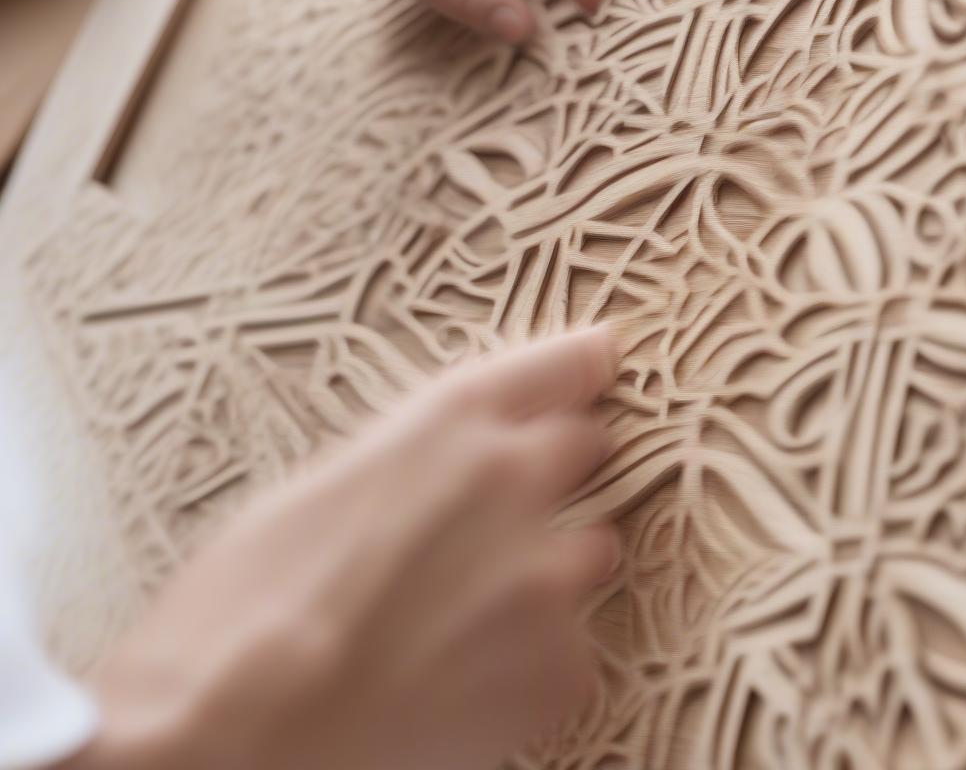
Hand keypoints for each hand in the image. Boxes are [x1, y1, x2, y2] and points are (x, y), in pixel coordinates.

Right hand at [63, 326, 619, 769]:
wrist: (237, 733)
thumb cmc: (244, 605)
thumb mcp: (320, 488)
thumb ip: (410, 463)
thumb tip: (442, 472)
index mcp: (450, 425)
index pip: (559, 367)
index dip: (583, 363)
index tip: (602, 358)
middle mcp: (516, 485)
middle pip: (589, 448)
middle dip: (560, 467)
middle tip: (514, 505)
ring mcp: (547, 579)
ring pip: (594, 551)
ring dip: (554, 567)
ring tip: (479, 608)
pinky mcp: (558, 670)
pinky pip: (575, 649)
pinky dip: (537, 659)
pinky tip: (469, 677)